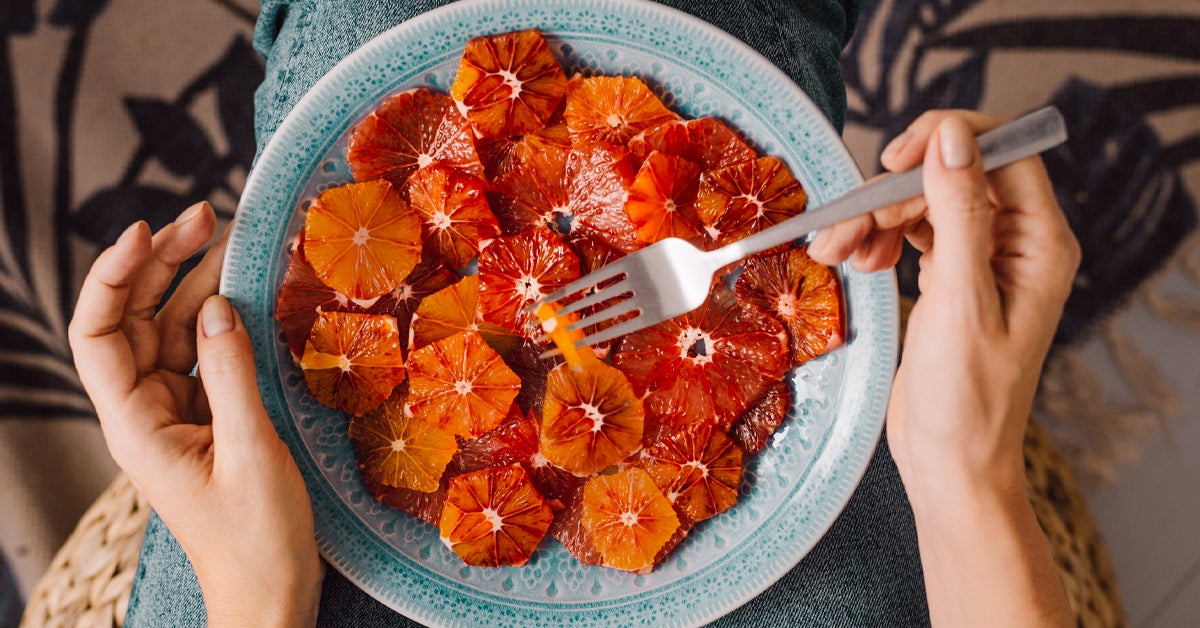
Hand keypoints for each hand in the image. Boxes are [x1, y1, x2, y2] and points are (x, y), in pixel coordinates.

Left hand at [68, 203, 322, 626]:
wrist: (271, 595)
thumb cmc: (256, 540)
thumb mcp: (250, 450)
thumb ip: (232, 374)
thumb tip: (218, 306)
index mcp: (135, 426)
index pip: (97, 335)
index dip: (112, 278)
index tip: (146, 230)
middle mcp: (144, 413)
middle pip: (135, 321)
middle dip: (162, 265)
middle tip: (206, 215)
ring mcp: (174, 415)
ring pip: (170, 333)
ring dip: (195, 285)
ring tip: (229, 239)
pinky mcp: (206, 420)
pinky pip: (203, 357)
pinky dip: (221, 321)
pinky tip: (245, 294)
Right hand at [809, 112, 1077, 626]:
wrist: (950, 462)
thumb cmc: (966, 396)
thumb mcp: (960, 298)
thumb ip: (957, 211)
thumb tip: (952, 136)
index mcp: (1040, 243)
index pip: (1001, 153)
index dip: (946, 141)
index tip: (892, 160)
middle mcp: (1016, 244)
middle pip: (950, 178)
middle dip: (891, 196)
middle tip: (843, 228)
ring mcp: (982, 260)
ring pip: (922, 205)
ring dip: (874, 220)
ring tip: (836, 254)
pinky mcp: (950, 278)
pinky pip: (910, 234)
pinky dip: (878, 240)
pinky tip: (857, 263)